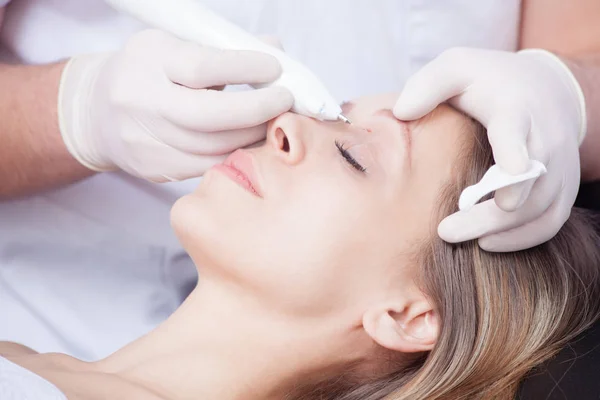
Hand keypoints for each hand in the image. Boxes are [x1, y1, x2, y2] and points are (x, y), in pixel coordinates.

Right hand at [58, 29, 293, 181]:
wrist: (98, 113)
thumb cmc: (150, 72)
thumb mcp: (177, 46)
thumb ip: (225, 49)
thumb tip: (276, 50)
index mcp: (149, 61)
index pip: (201, 67)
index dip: (244, 68)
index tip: (275, 68)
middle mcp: (142, 102)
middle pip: (208, 116)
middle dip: (255, 110)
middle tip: (284, 102)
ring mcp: (145, 141)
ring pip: (212, 147)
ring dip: (252, 136)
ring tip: (274, 122)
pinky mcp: (154, 168)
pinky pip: (207, 166)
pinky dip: (235, 154)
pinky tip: (251, 142)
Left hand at [394, 48, 585, 250]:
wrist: (547, 90)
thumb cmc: (489, 82)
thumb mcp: (457, 68)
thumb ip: (428, 85)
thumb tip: (400, 112)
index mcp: (515, 108)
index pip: (517, 130)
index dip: (515, 150)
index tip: (510, 172)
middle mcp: (545, 139)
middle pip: (528, 182)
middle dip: (491, 211)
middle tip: (446, 231)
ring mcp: (558, 167)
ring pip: (539, 208)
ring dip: (499, 229)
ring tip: (455, 237)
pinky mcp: (562, 188)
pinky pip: (549, 222)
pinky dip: (521, 238)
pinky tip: (487, 242)